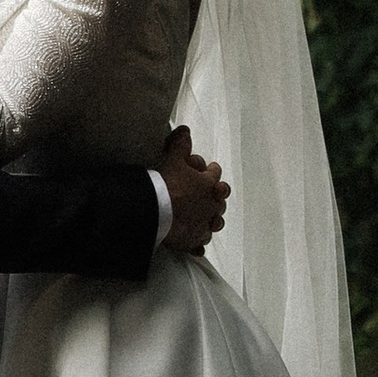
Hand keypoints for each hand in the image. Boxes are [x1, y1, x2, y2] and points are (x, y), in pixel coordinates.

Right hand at [159, 125, 228, 259]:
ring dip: (211, 221)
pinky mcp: (193, 241)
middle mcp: (211, 206)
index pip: (214, 174)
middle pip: (220, 201)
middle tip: (210, 196)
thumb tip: (185, 130)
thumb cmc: (168, 184)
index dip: (211, 170)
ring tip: (207, 221)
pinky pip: (199, 244)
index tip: (210, 169)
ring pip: (214, 224)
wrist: (157, 212)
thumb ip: (180, 144)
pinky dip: (197, 243)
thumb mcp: (173, 159)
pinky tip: (195, 246)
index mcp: (208, 184)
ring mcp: (203, 225)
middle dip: (216, 198)